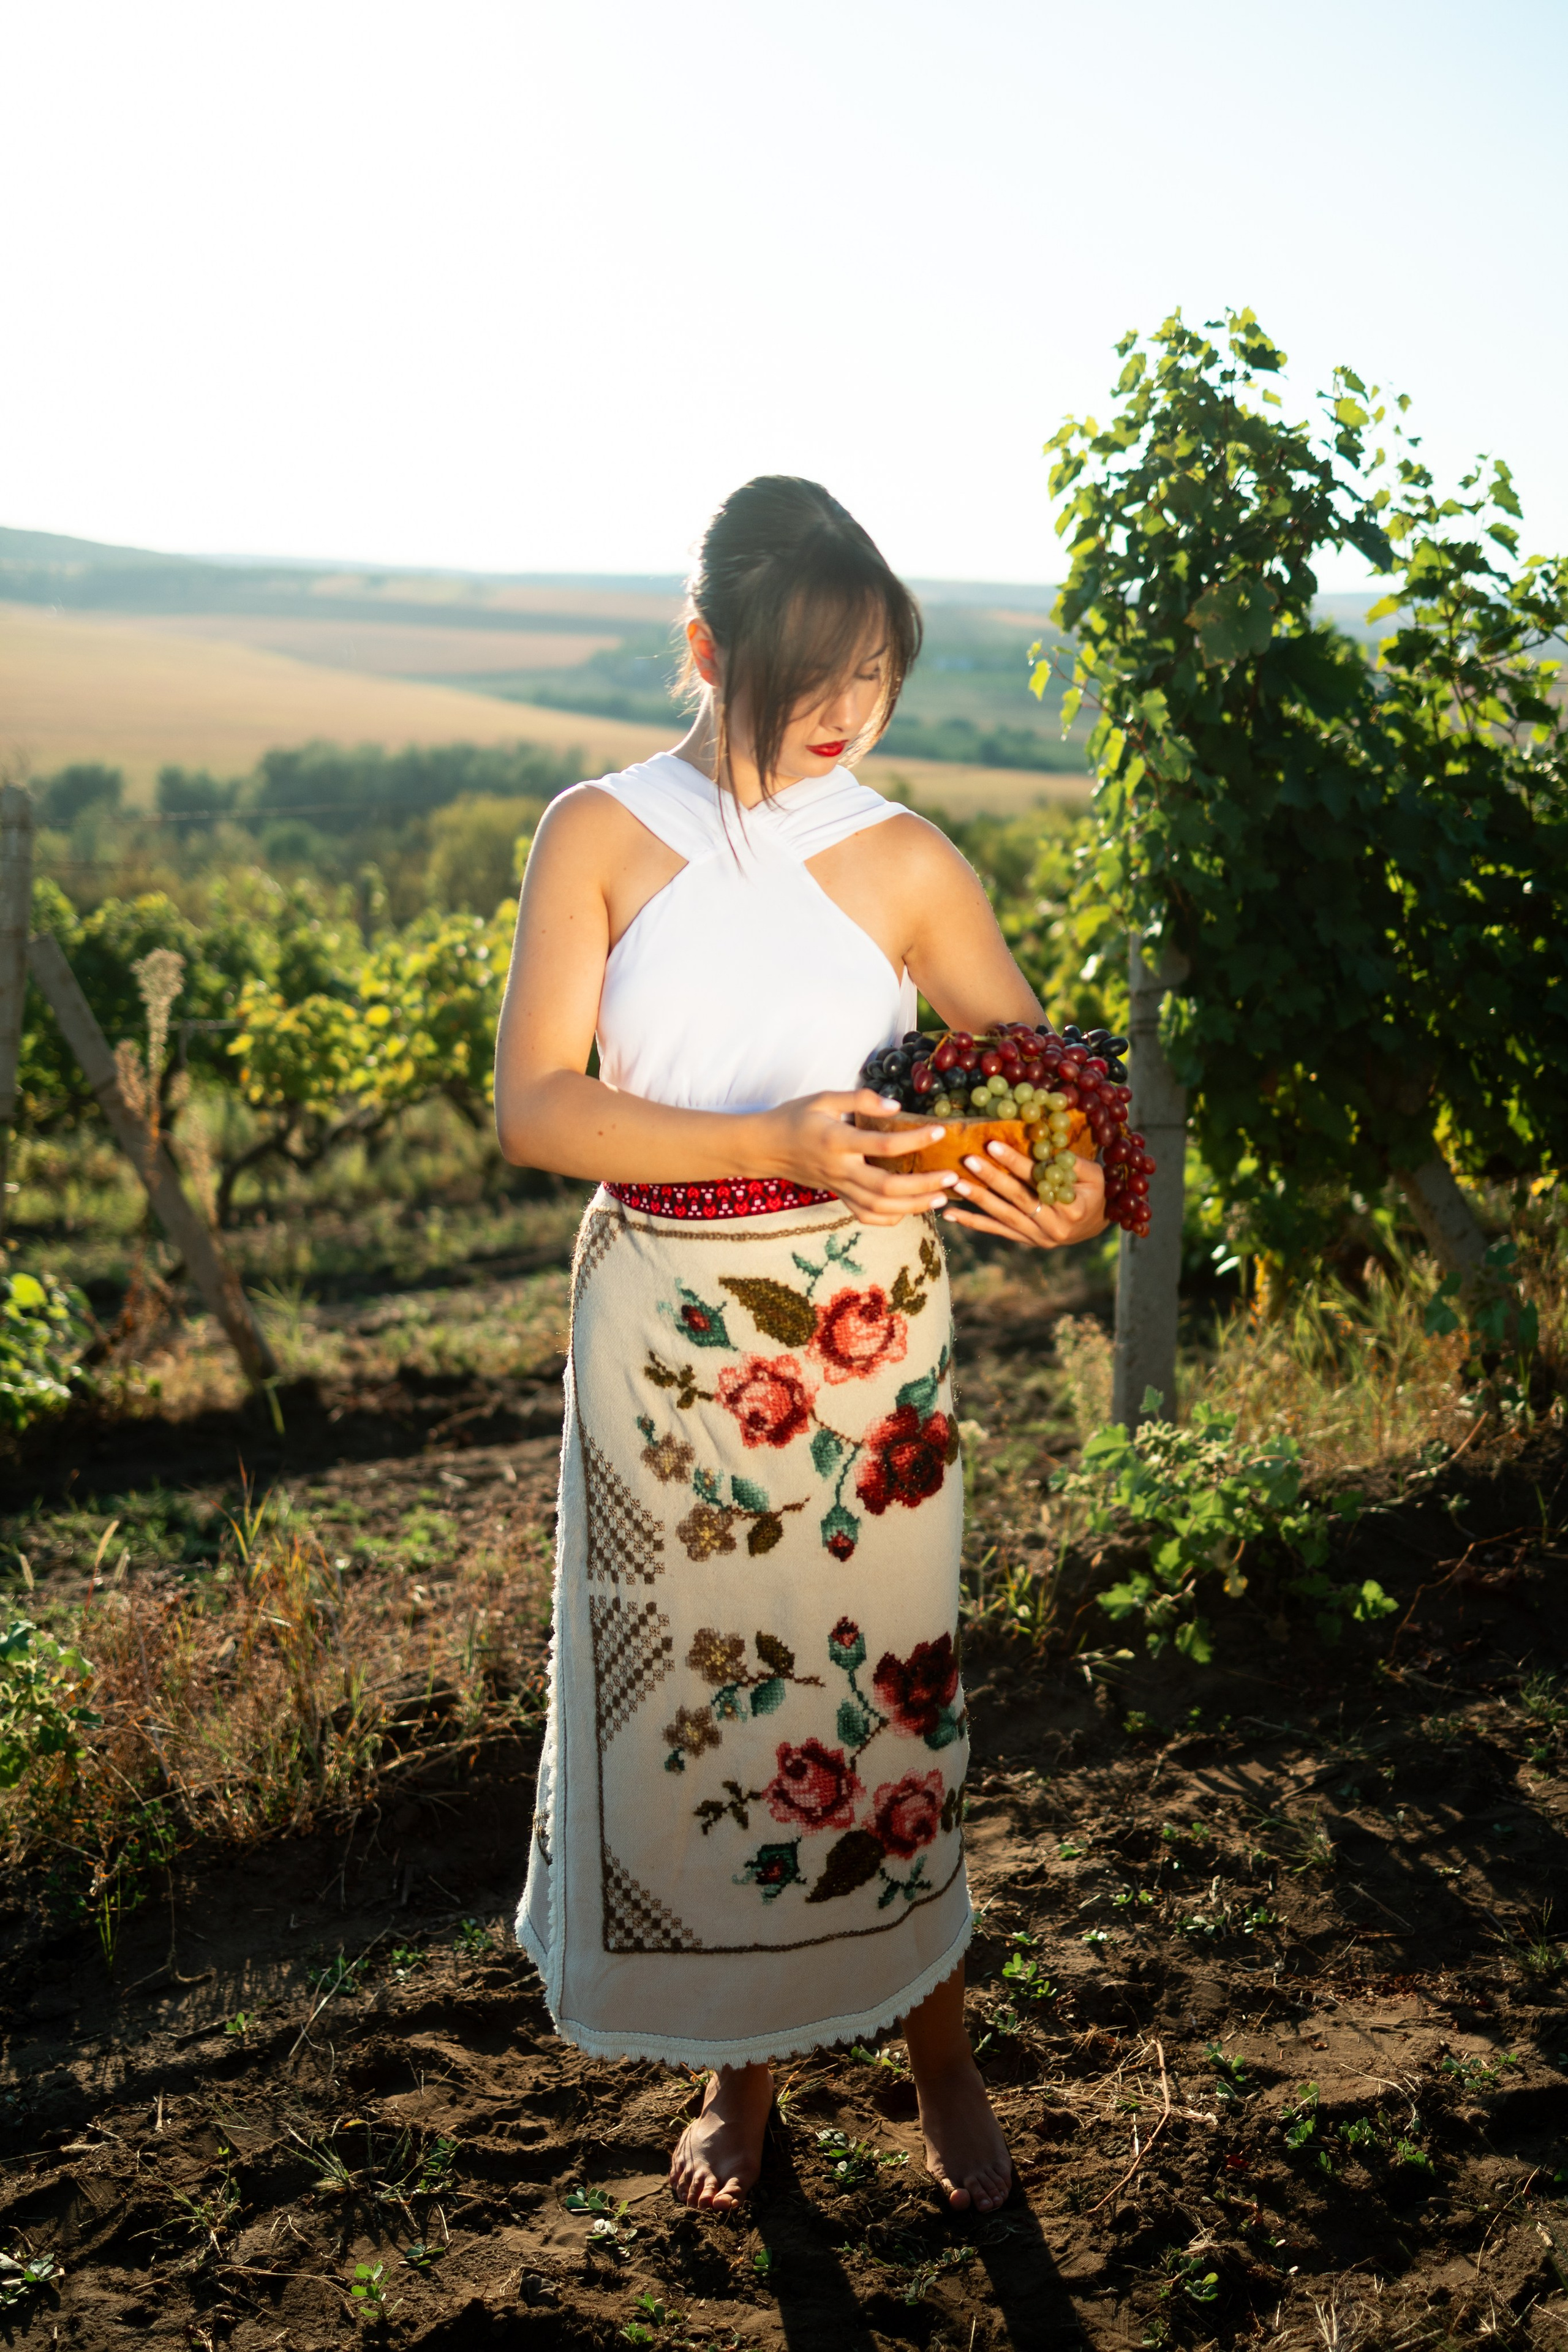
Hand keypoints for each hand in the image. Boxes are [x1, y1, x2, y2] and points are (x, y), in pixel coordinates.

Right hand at [761, 1089, 960, 1226]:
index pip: (882, 1145)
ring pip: (880, 1207)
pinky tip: (910, 1210)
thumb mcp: (824, 1098)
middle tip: (951, 1177)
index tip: (939, 1131)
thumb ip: (860, 1100)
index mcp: (837, 1141)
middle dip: (923, 1184)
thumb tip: (896, 1107)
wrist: (764, 1147)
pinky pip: (865, 1216)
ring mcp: (838, 1187)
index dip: (914, 1140)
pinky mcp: (837, 1196)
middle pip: (886, 1186)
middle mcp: (839, 1169)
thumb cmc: (795, 1117)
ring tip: (941, 1197)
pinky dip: (889, 1218)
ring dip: (914, 1205)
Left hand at [942, 1136, 1107, 1248]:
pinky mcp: (1027, 1241)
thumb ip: (1070, 1161)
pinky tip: (950, 1214)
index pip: (1039, 1182)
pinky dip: (973, 1222)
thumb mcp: (1094, 1174)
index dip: (1016, 1163)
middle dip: (992, 1178)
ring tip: (955, 1183)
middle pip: (1017, 1199)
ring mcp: (1039, 1237)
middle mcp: (1055, 1227)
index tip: (993, 1145)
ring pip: (1004, 1216)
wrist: (1096, 1223)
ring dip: (978, 1199)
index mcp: (1072, 1208)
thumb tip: (1043, 1141)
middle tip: (969, 1160)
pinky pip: (997, 1231)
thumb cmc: (1095, 1191)